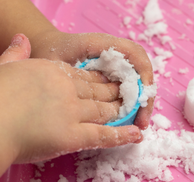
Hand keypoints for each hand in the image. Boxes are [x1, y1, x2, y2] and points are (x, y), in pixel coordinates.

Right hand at [0, 34, 142, 163]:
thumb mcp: (3, 67)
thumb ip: (15, 52)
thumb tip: (21, 38)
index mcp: (53, 72)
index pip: (84, 76)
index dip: (100, 81)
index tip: (110, 84)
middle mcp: (67, 89)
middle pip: (97, 92)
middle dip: (115, 95)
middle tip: (130, 98)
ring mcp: (72, 112)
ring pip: (103, 111)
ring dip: (121, 112)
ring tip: (135, 113)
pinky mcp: (72, 136)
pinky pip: (102, 135)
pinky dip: (121, 135)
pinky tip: (136, 134)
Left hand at [29, 31, 153, 129]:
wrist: (47, 48)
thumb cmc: (51, 52)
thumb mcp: (57, 61)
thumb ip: (74, 72)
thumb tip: (99, 90)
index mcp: (105, 44)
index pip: (136, 56)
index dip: (144, 77)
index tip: (141, 102)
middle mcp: (117, 52)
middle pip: (143, 72)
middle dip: (146, 98)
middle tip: (142, 123)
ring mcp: (118, 64)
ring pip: (139, 83)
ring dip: (141, 104)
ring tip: (138, 126)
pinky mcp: (116, 76)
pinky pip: (130, 90)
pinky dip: (132, 106)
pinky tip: (128, 122)